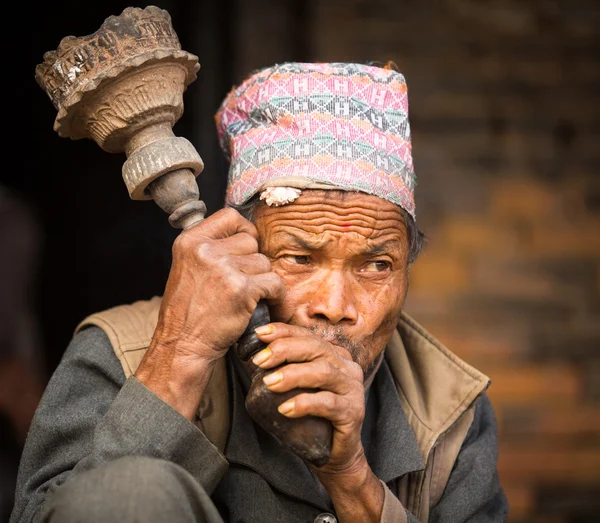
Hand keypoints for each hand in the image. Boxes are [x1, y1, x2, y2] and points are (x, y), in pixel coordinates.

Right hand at [136, 208, 283, 419]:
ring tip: (250, 297)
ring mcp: (224, 269)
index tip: (246, 248)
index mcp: (190, 241)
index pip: (230, 217)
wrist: (182, 346)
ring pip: (264, 263)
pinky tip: (268, 305)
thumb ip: (210, 249)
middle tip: (246, 282)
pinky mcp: (242, 289)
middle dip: (253, 262)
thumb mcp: (187, 268)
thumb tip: (243, 234)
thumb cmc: (187, 312)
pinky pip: (274, 283)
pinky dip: (276, 296)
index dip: (244, 231)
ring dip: (262, 281)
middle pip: (251, 241)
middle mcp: (205, 250)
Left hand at [252, 322, 365, 472]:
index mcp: (335, 356)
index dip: (284, 332)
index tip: (259, 334)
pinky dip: (305, 403)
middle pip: (317, 348)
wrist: (335, 455)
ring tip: (269, 383)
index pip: (309, 336)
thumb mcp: (297, 388)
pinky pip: (329, 404)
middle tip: (260, 360)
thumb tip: (250, 354)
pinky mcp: (353, 412)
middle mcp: (347, 368)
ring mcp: (353, 389)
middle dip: (285, 350)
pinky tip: (286, 408)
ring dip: (293, 375)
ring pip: (324, 372)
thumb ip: (281, 369)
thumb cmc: (312, 418)